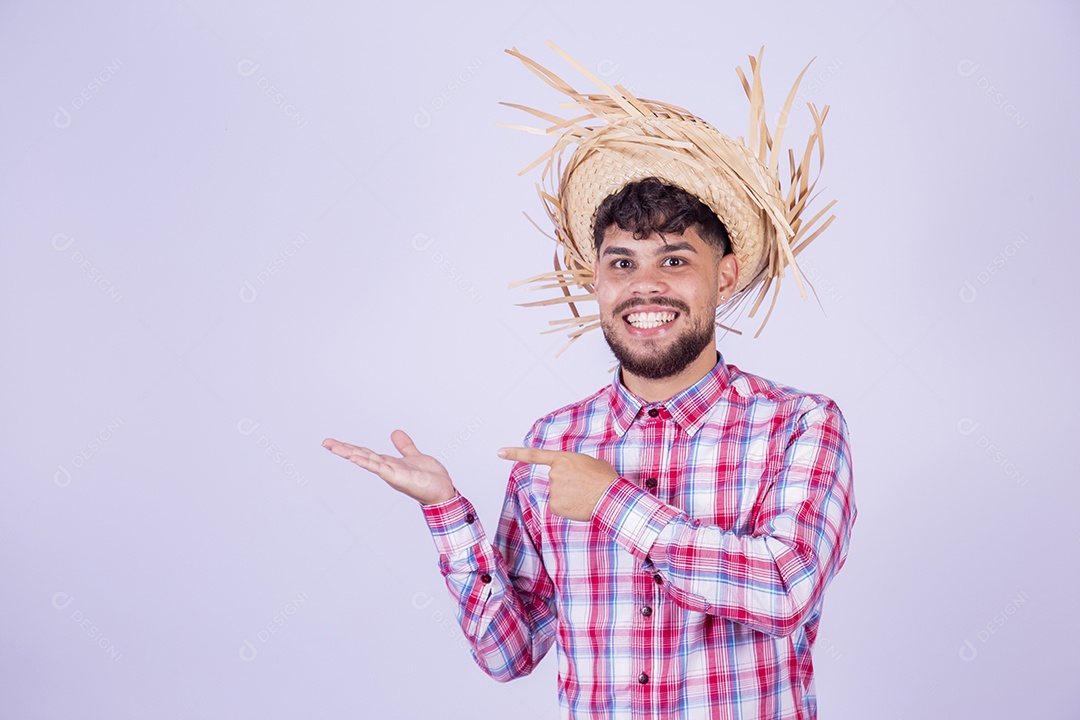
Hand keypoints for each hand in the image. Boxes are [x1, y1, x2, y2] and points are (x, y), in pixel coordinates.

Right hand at [322, 430, 455, 504]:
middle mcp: (386, 468)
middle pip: (361, 455)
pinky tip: (354, 456)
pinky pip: (378, 467)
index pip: (366, 453)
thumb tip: (394, 432)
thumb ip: (404, 446)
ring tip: (333, 446)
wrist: (443, 491)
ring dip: (349, 453)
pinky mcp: (397, 476)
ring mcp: (390, 473)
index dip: (351, 447)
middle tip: (325, 442)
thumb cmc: (430, 479)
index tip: (334, 442)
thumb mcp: (415, 456)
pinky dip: (366, 461)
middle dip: (343, 449)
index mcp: (389, 463)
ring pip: (366, 460)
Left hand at [498, 447, 617, 520]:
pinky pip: (558, 506)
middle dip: (567, 484)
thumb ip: (576, 465)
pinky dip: (568, 508)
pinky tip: (580, 505)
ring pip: (558, 494)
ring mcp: (553, 490)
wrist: (610, 497)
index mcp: (562, 459)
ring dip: (569, 496)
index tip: (500, 452)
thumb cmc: (605, 479)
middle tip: (584, 486)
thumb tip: (575, 473)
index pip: (534, 455)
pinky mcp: (554, 506)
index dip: (515, 453)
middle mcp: (553, 474)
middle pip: (555, 480)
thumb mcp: (591, 462)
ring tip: (585, 495)